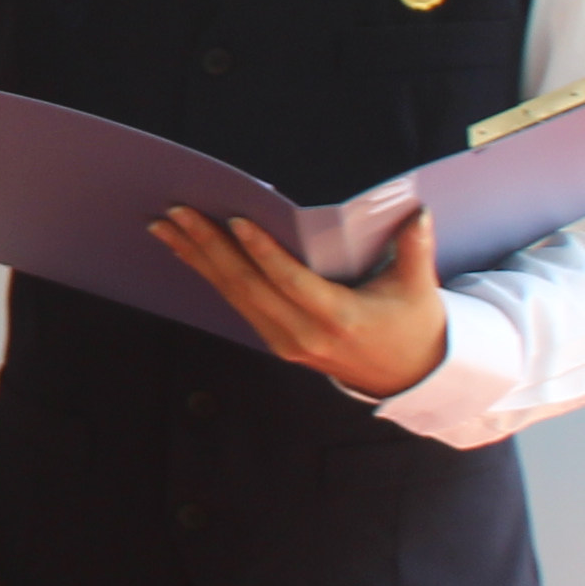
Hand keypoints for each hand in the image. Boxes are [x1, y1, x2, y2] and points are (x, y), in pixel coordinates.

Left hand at [148, 200, 447, 397]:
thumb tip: (416, 210)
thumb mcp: (419, 288)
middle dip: (208, 246)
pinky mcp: (275, 341)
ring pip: (234, 295)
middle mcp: (305, 334)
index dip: (262, 252)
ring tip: (165, 225)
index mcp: (339, 318)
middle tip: (177, 212)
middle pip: (248, 286)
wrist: (407, 375)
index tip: (235, 221)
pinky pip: (236, 304)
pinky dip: (209, 274)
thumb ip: (415, 248)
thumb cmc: (413, 323)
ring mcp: (285, 342)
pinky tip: (186, 250)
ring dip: (196, 257)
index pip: (291, 282)